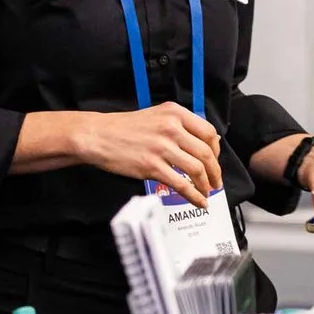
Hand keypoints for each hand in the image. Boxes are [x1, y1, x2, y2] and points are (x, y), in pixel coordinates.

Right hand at [63, 103, 222, 199]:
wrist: (97, 135)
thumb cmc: (123, 128)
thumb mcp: (156, 116)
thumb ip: (178, 126)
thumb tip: (201, 144)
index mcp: (174, 113)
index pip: (208, 132)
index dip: (216, 150)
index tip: (215, 160)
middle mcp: (171, 128)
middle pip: (206, 153)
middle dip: (215, 172)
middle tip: (216, 182)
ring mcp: (162, 148)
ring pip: (197, 169)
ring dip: (206, 185)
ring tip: (206, 192)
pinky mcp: (152, 166)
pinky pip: (181, 184)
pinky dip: (194, 196)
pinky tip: (198, 200)